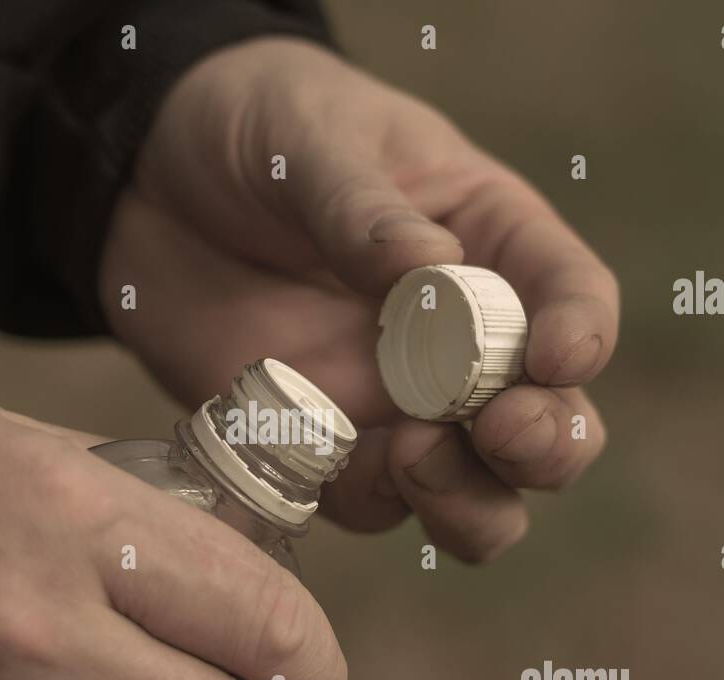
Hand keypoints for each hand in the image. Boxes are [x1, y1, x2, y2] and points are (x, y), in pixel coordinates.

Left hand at [101, 38, 617, 560]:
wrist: (142, 184)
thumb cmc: (251, 130)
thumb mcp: (309, 136)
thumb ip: (361, 207)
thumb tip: (431, 269)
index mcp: (487, 240)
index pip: (570, 295)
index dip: (581, 335)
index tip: (555, 356)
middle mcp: (459, 341)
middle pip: (551, 420)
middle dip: (547, 442)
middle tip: (504, 432)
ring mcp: (397, 405)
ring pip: (478, 492)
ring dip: (473, 502)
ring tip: (418, 461)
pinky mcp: (326, 449)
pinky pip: (372, 505)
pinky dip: (372, 504)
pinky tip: (332, 466)